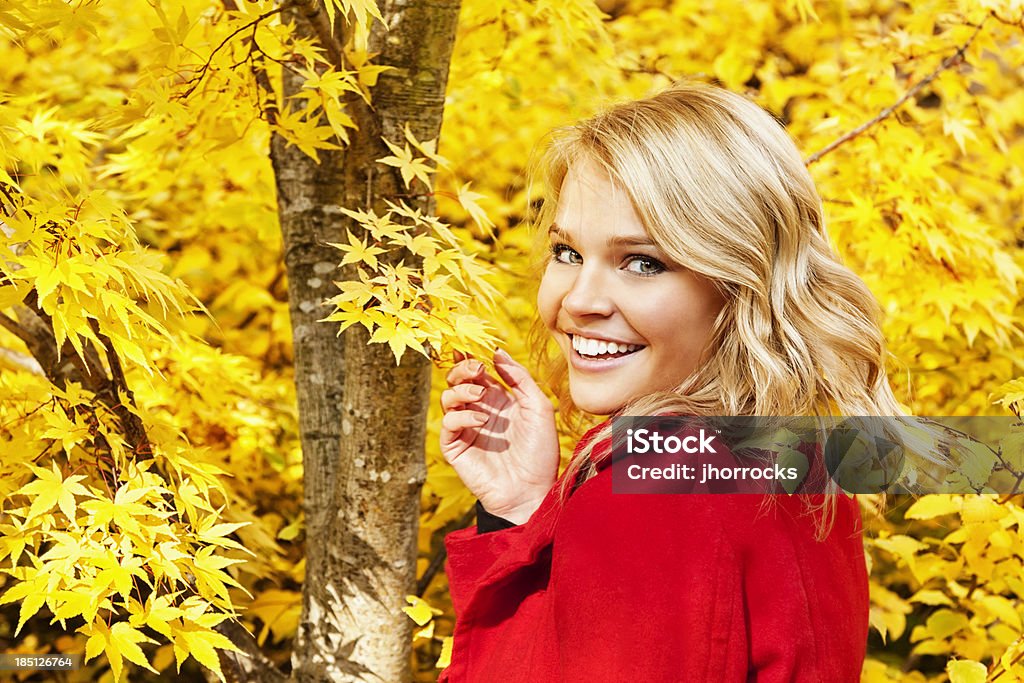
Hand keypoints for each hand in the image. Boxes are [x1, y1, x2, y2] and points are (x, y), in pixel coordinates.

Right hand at [440, 349, 559, 524]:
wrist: (532, 491)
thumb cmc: (540, 452)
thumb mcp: (539, 407)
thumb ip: (520, 378)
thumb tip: (497, 352)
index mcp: (498, 399)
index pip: (478, 371)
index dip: (472, 357)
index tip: (474, 347)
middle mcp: (479, 410)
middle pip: (457, 379)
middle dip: (463, 368)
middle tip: (476, 368)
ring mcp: (466, 428)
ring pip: (448, 397)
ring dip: (461, 389)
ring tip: (481, 395)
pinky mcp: (456, 446)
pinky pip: (449, 423)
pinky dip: (462, 416)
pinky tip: (482, 420)